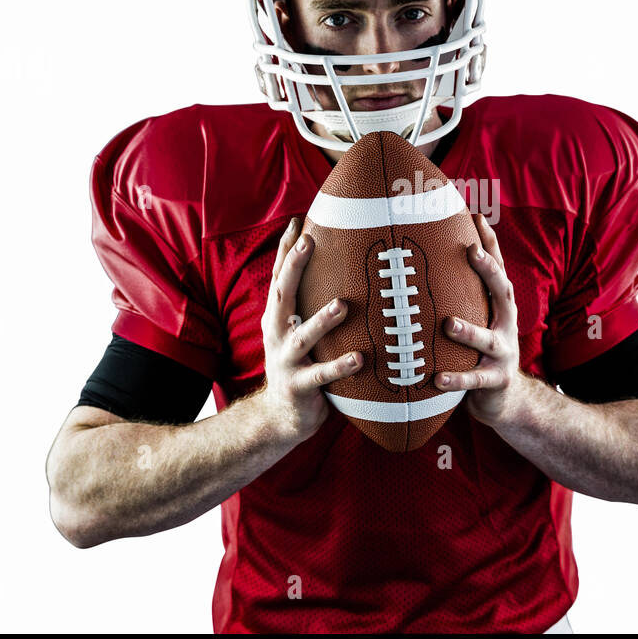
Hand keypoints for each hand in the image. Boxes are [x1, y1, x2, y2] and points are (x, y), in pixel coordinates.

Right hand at [259, 217, 362, 441]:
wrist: (280, 417)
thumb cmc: (300, 366)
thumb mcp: (299, 333)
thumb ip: (311, 307)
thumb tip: (342, 271)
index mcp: (277, 318)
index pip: (279, 277)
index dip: (286, 250)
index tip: (298, 221)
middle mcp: (276, 334)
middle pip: (281, 295)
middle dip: (292, 267)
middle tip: (308, 243)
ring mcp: (285, 361)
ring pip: (302, 337)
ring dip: (322, 320)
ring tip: (343, 305)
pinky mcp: (299, 387)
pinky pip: (322, 376)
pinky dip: (340, 366)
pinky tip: (360, 359)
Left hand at [435, 212, 521, 425]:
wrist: (505, 400)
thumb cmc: (479, 354)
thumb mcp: (477, 322)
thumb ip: (461, 298)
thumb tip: (428, 262)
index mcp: (500, 310)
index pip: (497, 271)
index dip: (490, 244)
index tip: (477, 217)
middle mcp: (506, 326)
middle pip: (503, 294)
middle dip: (490, 272)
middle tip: (472, 252)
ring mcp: (504, 354)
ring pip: (487, 340)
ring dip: (468, 331)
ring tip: (448, 324)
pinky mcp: (496, 382)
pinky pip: (475, 380)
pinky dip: (457, 379)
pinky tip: (437, 378)